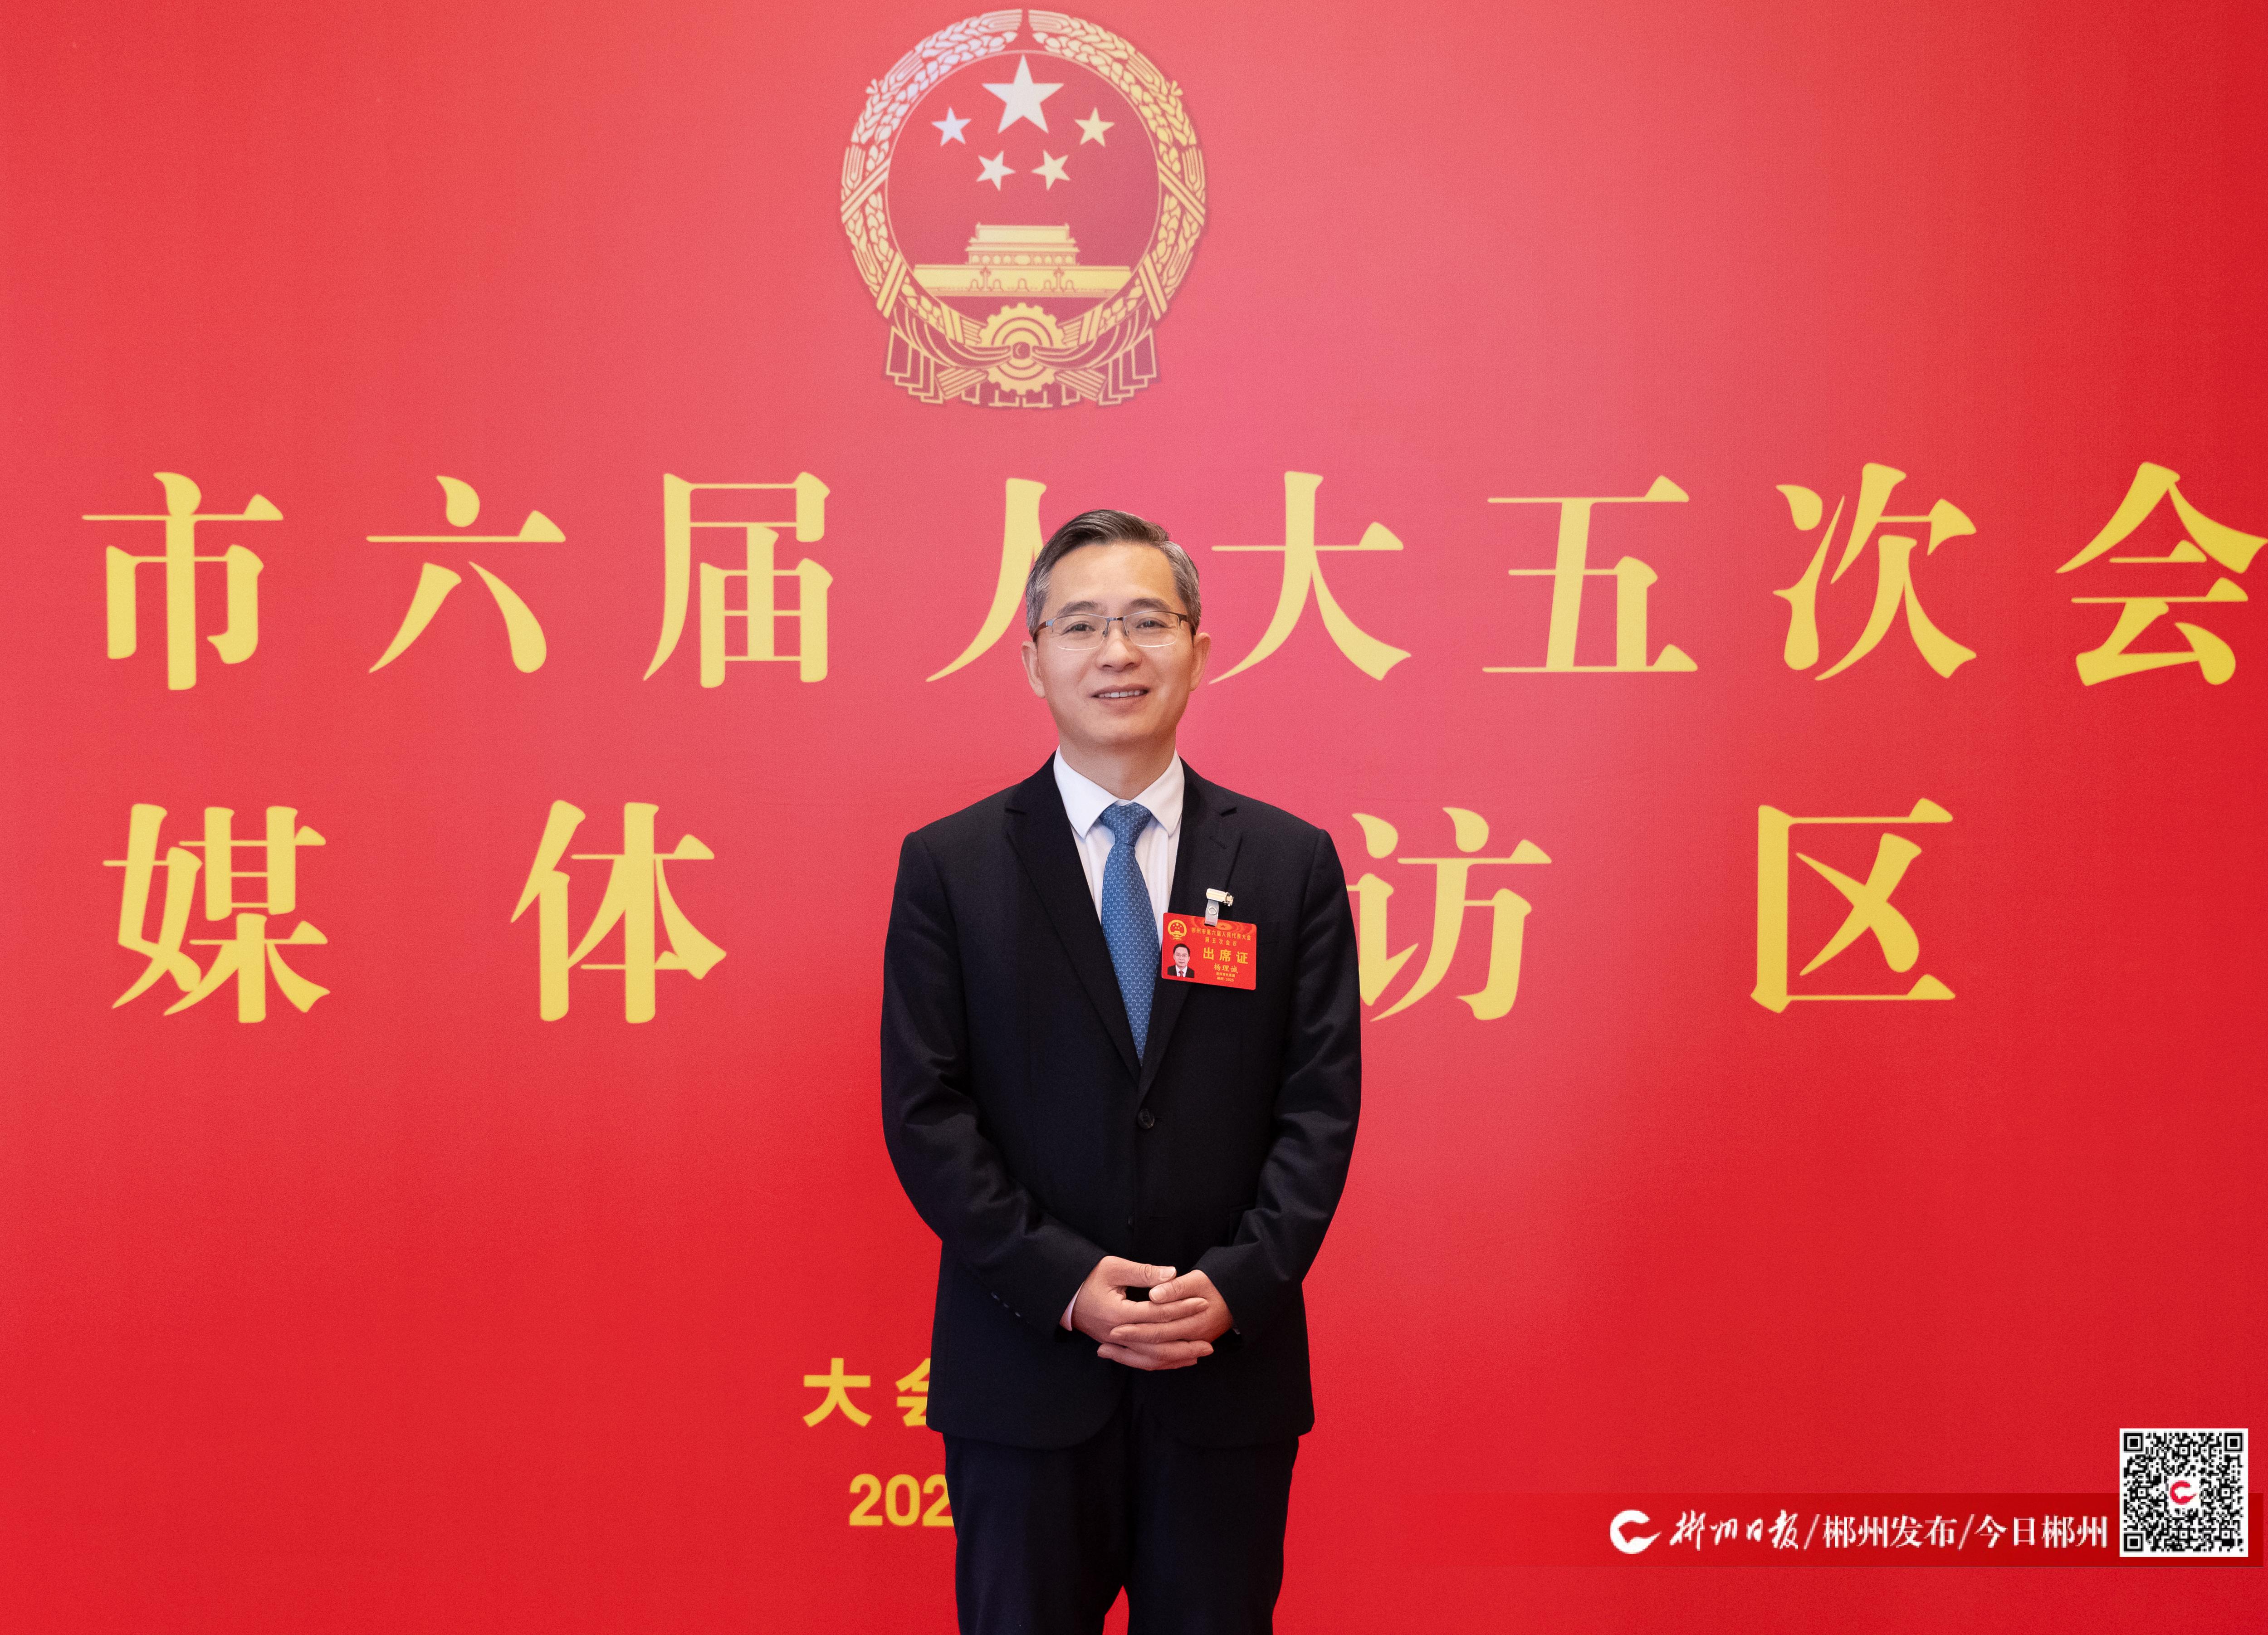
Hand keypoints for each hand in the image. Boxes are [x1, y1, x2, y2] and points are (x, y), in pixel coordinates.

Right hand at [1070, 1256, 1215, 1370]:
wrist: (1063, 1295)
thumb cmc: (1088, 1277)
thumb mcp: (1114, 1267)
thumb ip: (1144, 1272)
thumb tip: (1172, 1274)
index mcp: (1118, 1312)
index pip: (1158, 1314)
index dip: (1182, 1308)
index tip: (1202, 1303)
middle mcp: (1117, 1333)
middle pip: (1157, 1344)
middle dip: (1185, 1343)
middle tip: (1210, 1342)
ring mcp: (1114, 1343)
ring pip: (1149, 1358)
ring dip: (1175, 1358)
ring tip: (1198, 1354)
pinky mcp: (1114, 1346)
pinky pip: (1139, 1360)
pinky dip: (1160, 1362)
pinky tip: (1176, 1360)